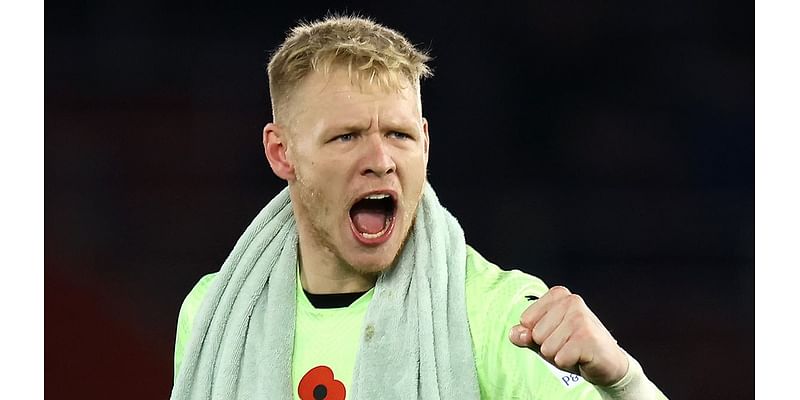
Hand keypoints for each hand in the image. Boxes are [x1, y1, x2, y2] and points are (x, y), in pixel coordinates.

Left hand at [508, 286, 628, 386]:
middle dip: (548, 347)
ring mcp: (580, 318)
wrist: (608, 362)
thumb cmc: (575, 347)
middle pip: (536, 335)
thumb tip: (515, 333)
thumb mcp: (545, 339)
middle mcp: (571, 301)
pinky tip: (582, 357)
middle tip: (568, 345)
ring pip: (546, 348)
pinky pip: (559, 359)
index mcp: (558, 295)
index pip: (525, 320)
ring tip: (574, 351)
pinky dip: (568, 364)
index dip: (537, 335)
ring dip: (558, 356)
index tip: (557, 335)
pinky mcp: (587, 337)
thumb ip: (526, 335)